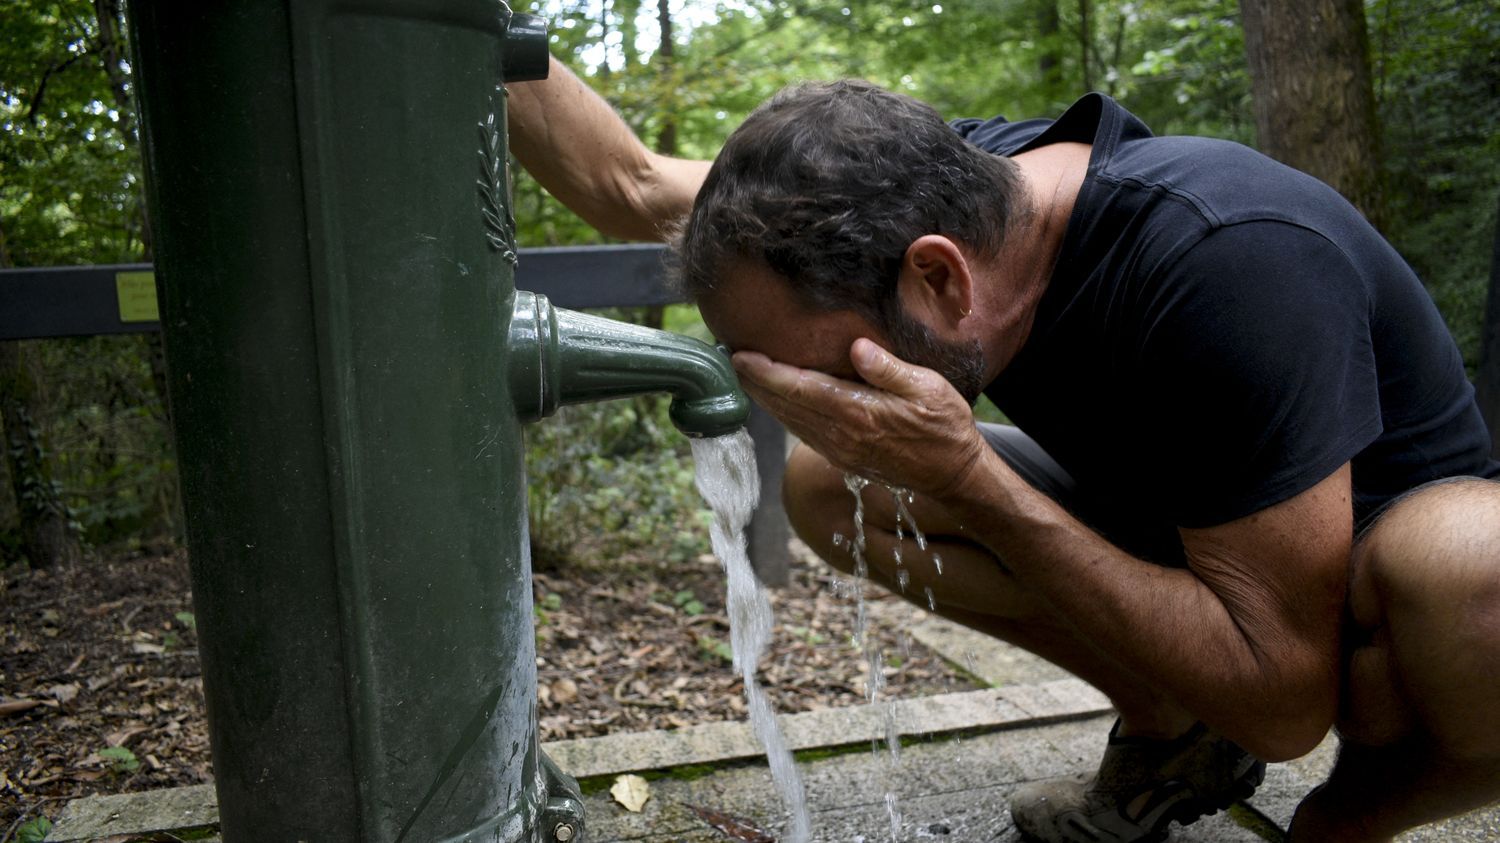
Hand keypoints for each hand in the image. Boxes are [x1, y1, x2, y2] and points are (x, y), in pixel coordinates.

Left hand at [731, 338, 988, 499]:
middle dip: (754, 382)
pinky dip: (784, 414)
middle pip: (786, 406)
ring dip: (765, 398)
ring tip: (744, 373)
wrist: (953, 474)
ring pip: (790, 421)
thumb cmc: (945, 426)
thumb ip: (889, 369)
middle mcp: (841, 436)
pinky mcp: (842, 458)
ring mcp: (839, 451)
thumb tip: (857, 348)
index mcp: (859, 414)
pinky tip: (776, 400)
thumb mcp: (928, 388)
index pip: (800, 389)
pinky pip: (803, 432)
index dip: (766, 373)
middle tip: (727, 356)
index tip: (740, 356)